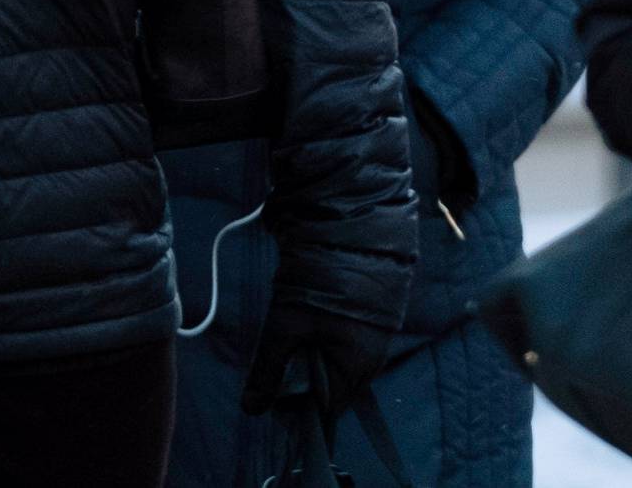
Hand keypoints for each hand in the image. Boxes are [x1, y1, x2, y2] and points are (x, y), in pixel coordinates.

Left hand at [241, 293, 395, 417]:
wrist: (350, 222)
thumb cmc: (320, 278)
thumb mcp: (286, 324)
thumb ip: (269, 370)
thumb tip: (251, 409)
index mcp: (358, 365)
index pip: (326, 408)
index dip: (296, 405)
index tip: (274, 392)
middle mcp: (375, 356)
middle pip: (336, 387)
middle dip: (307, 378)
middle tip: (285, 354)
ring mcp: (380, 334)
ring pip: (342, 362)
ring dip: (318, 354)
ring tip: (301, 329)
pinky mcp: (378, 313)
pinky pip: (351, 341)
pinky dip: (331, 337)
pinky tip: (317, 317)